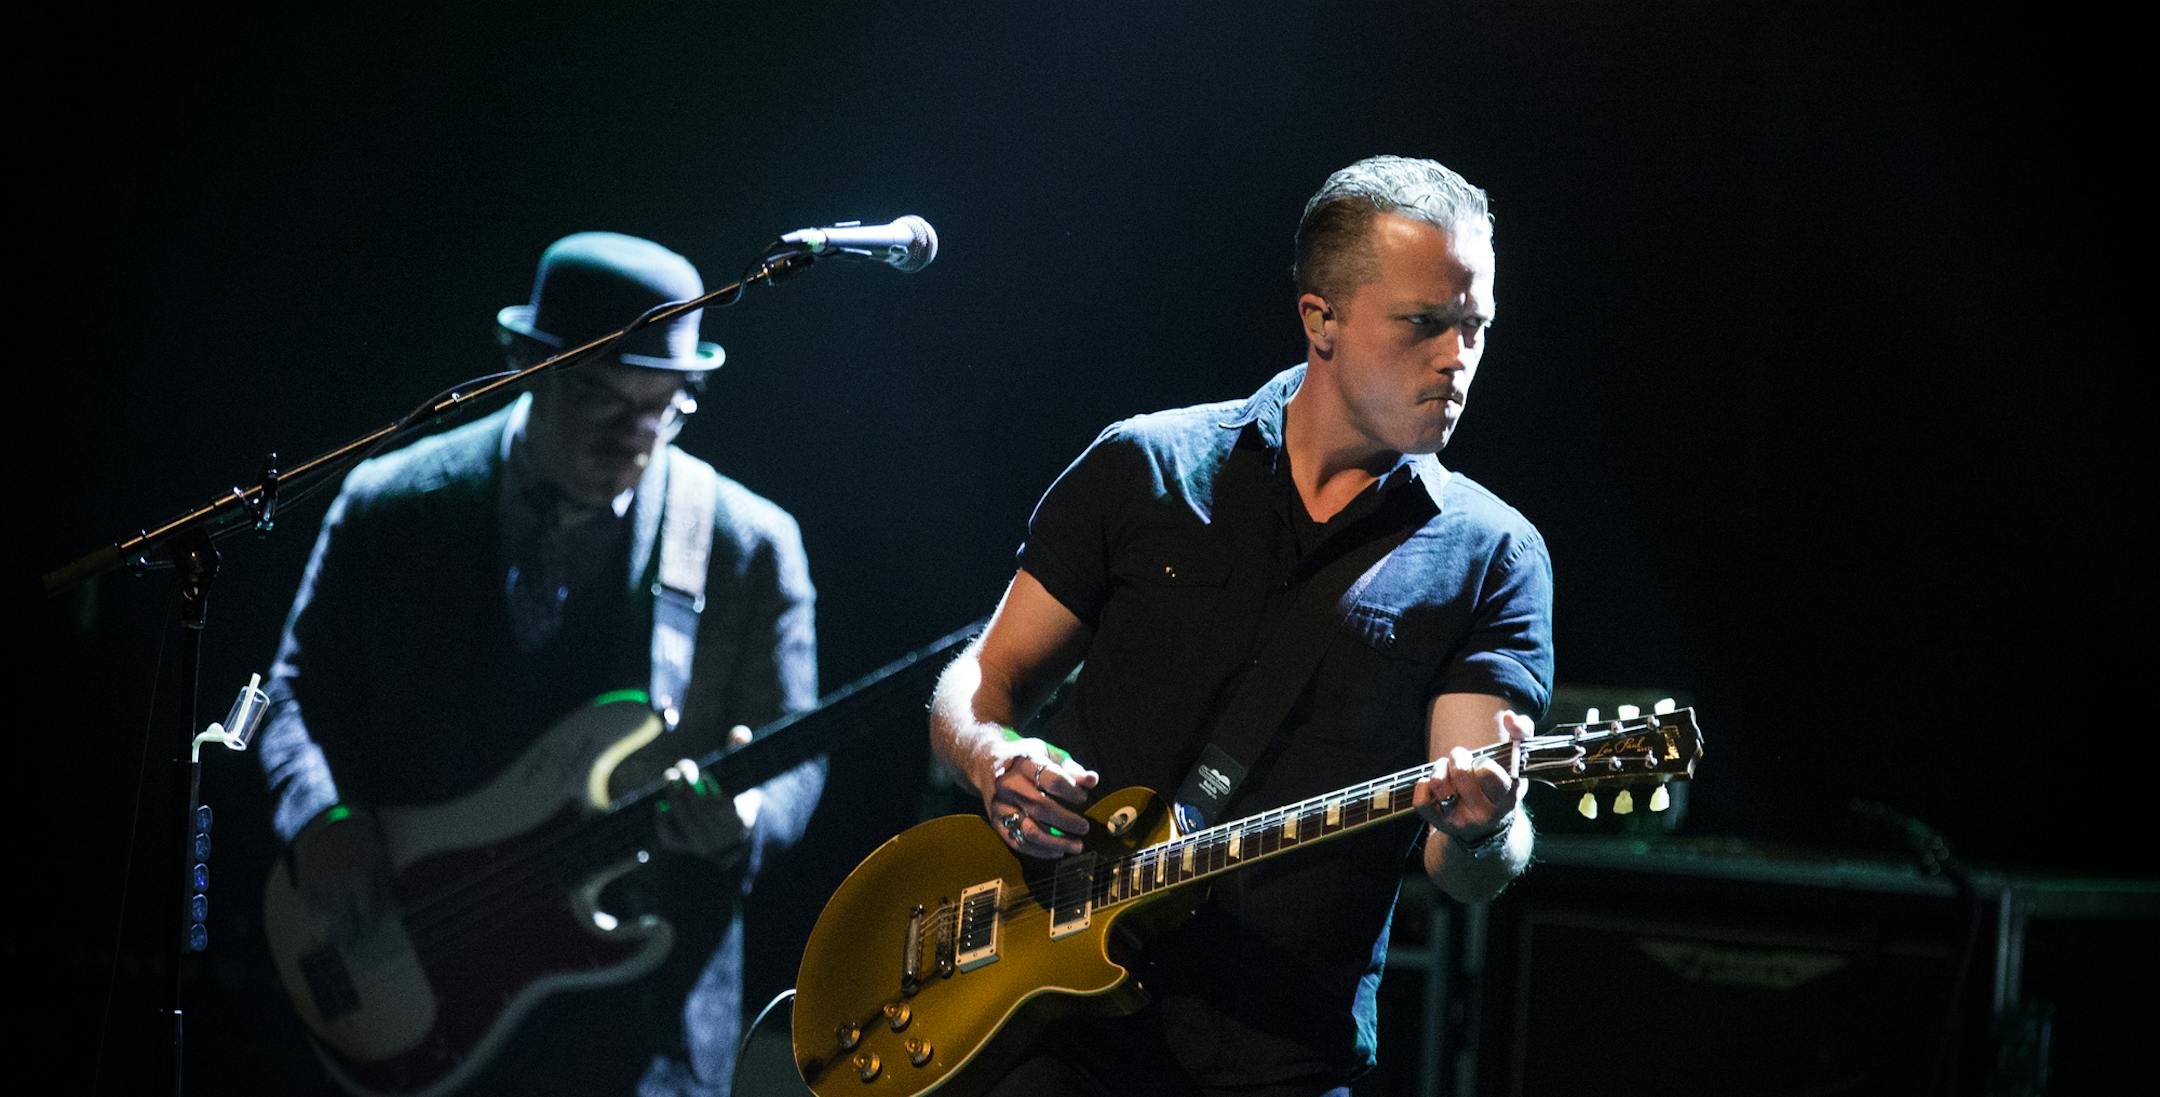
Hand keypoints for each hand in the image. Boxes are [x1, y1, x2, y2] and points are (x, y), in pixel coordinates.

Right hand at [291, 807, 393, 939]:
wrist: (327, 820)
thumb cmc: (361, 840)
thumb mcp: (381, 858)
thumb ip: (388, 885)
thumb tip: (398, 910)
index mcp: (362, 878)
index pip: (368, 914)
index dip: (370, 928)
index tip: (371, 936)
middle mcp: (340, 885)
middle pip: (346, 922)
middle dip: (351, 936)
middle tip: (354, 947)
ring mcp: (320, 885)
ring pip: (328, 918)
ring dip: (334, 929)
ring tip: (340, 939)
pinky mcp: (304, 882)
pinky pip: (311, 907)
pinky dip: (317, 915)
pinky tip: (324, 920)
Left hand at [656, 730, 757, 867]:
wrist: (731, 830)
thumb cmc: (735, 794)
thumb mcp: (742, 775)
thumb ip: (741, 753)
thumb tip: (738, 734)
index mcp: (741, 819)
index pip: (726, 808)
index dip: (713, 793)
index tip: (705, 776)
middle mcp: (722, 836)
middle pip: (702, 814)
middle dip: (687, 790)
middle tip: (677, 771)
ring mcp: (703, 844)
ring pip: (686, 822)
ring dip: (674, 799)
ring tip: (669, 778)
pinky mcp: (687, 848)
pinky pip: (672, 839)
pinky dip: (663, 824)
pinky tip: (659, 806)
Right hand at [979, 733, 1097, 857]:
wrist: (985, 762)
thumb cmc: (1024, 758)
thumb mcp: (1047, 754)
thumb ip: (1070, 768)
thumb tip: (1093, 781)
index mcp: (1024, 763)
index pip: (1052, 780)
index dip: (1071, 791)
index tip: (1083, 798)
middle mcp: (1009, 784)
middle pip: (1042, 807)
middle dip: (1067, 821)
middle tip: (1085, 827)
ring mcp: (1001, 806)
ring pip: (1030, 830)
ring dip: (1056, 842)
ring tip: (1076, 846)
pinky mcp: (996, 822)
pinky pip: (1018, 842)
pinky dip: (1040, 851)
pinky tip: (1057, 852)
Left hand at [1413, 710, 1531, 845]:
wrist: (1487, 826)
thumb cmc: (1501, 785)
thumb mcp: (1517, 763)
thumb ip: (1521, 733)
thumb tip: (1509, 717)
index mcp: (1506, 797)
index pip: (1488, 772)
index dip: (1482, 762)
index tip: (1483, 763)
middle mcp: (1483, 814)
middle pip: (1460, 773)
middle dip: (1458, 757)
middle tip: (1461, 758)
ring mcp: (1460, 820)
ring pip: (1438, 784)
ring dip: (1439, 768)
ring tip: (1446, 768)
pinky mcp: (1438, 823)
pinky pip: (1421, 801)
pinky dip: (1423, 785)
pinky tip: (1434, 784)